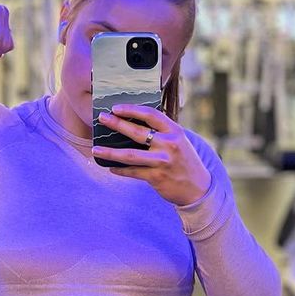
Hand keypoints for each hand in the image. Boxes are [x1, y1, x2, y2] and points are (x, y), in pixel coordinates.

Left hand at [93, 104, 211, 206]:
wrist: (198, 188)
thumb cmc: (184, 161)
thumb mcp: (179, 141)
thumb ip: (162, 132)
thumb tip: (133, 123)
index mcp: (175, 131)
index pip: (151, 115)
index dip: (132, 110)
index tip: (116, 108)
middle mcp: (169, 145)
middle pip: (138, 133)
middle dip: (117, 124)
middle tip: (102, 118)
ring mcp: (162, 162)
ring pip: (130, 156)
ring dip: (110, 152)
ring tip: (96, 149)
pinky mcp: (157, 177)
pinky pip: (133, 172)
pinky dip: (120, 170)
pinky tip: (111, 167)